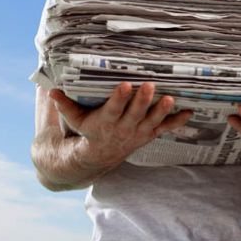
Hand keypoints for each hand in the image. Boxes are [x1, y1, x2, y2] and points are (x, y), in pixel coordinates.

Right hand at [50, 82, 192, 170]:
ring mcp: (138, 133)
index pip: (112, 109)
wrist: (100, 155)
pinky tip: (190, 112)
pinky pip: (165, 129)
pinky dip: (177, 122)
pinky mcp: (149, 134)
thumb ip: (64, 104)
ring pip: (152, 121)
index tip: (125, 85)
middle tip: (149, 85)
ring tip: (170, 98)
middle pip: (135, 114)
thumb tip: (50, 90)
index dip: (119, 98)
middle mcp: (124, 129)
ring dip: (162, 110)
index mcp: (105, 123)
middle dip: (142, 101)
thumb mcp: (74, 119)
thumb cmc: (87, 129)